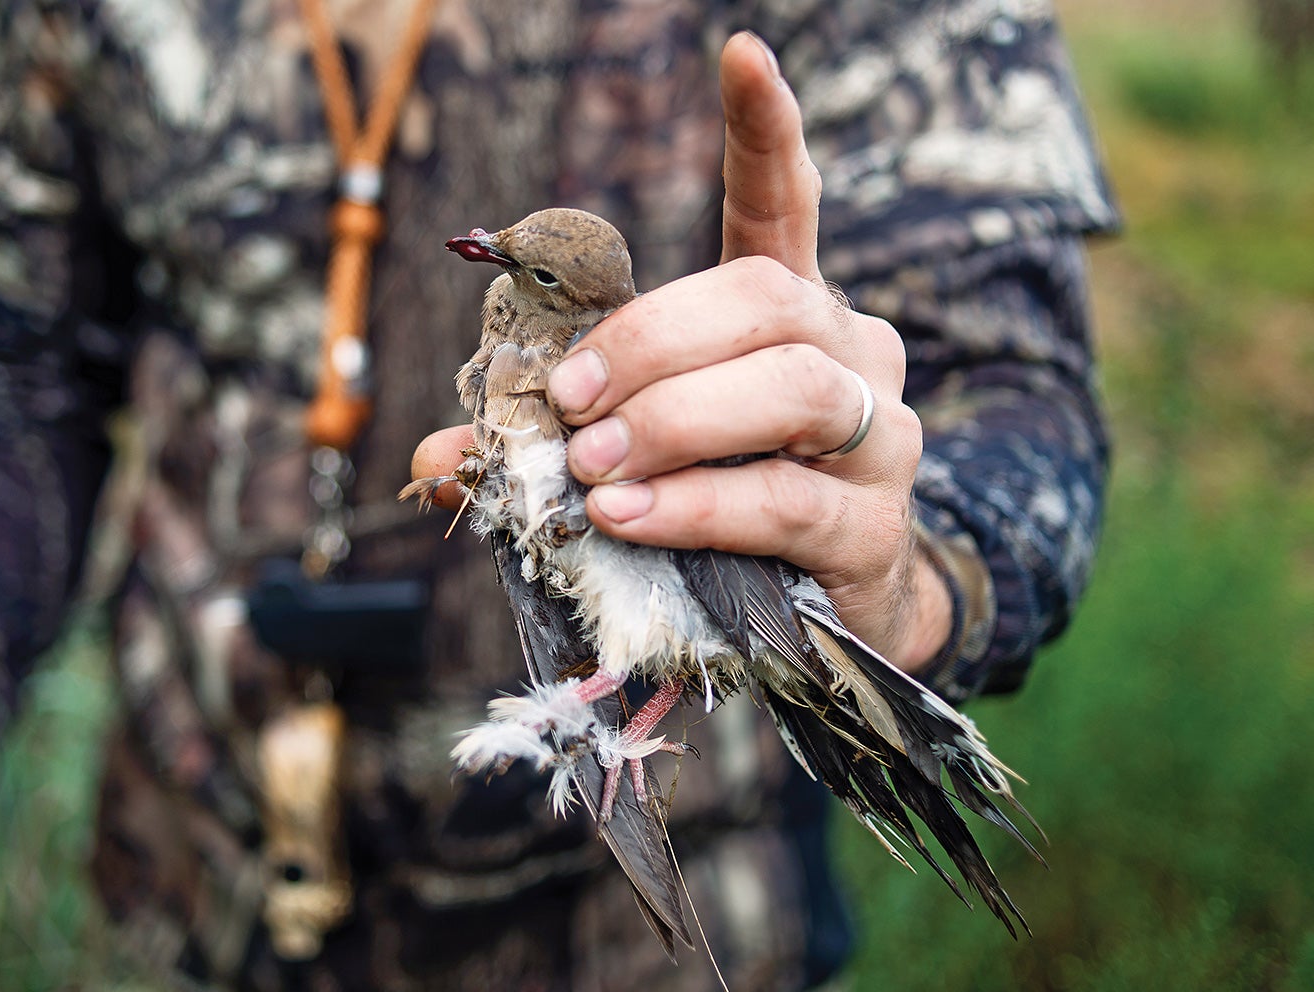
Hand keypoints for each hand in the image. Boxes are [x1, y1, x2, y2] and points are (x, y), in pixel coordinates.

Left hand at [413, 32, 950, 669]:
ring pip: (793, 388)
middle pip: (766, 300)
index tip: (739, 55)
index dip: (765, 134)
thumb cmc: (721, 505)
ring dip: (676, 418)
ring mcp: (878, 436)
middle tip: (570, 402)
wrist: (826, 614)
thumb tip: (435, 462)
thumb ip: (548, 443)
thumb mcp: (640, 455)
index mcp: (787, 317)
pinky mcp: (872, 525)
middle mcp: (849, 354)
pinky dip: (696, 505)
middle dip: (653, 341)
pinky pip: (784, 499)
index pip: (785, 207)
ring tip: (594, 462)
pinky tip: (629, 515)